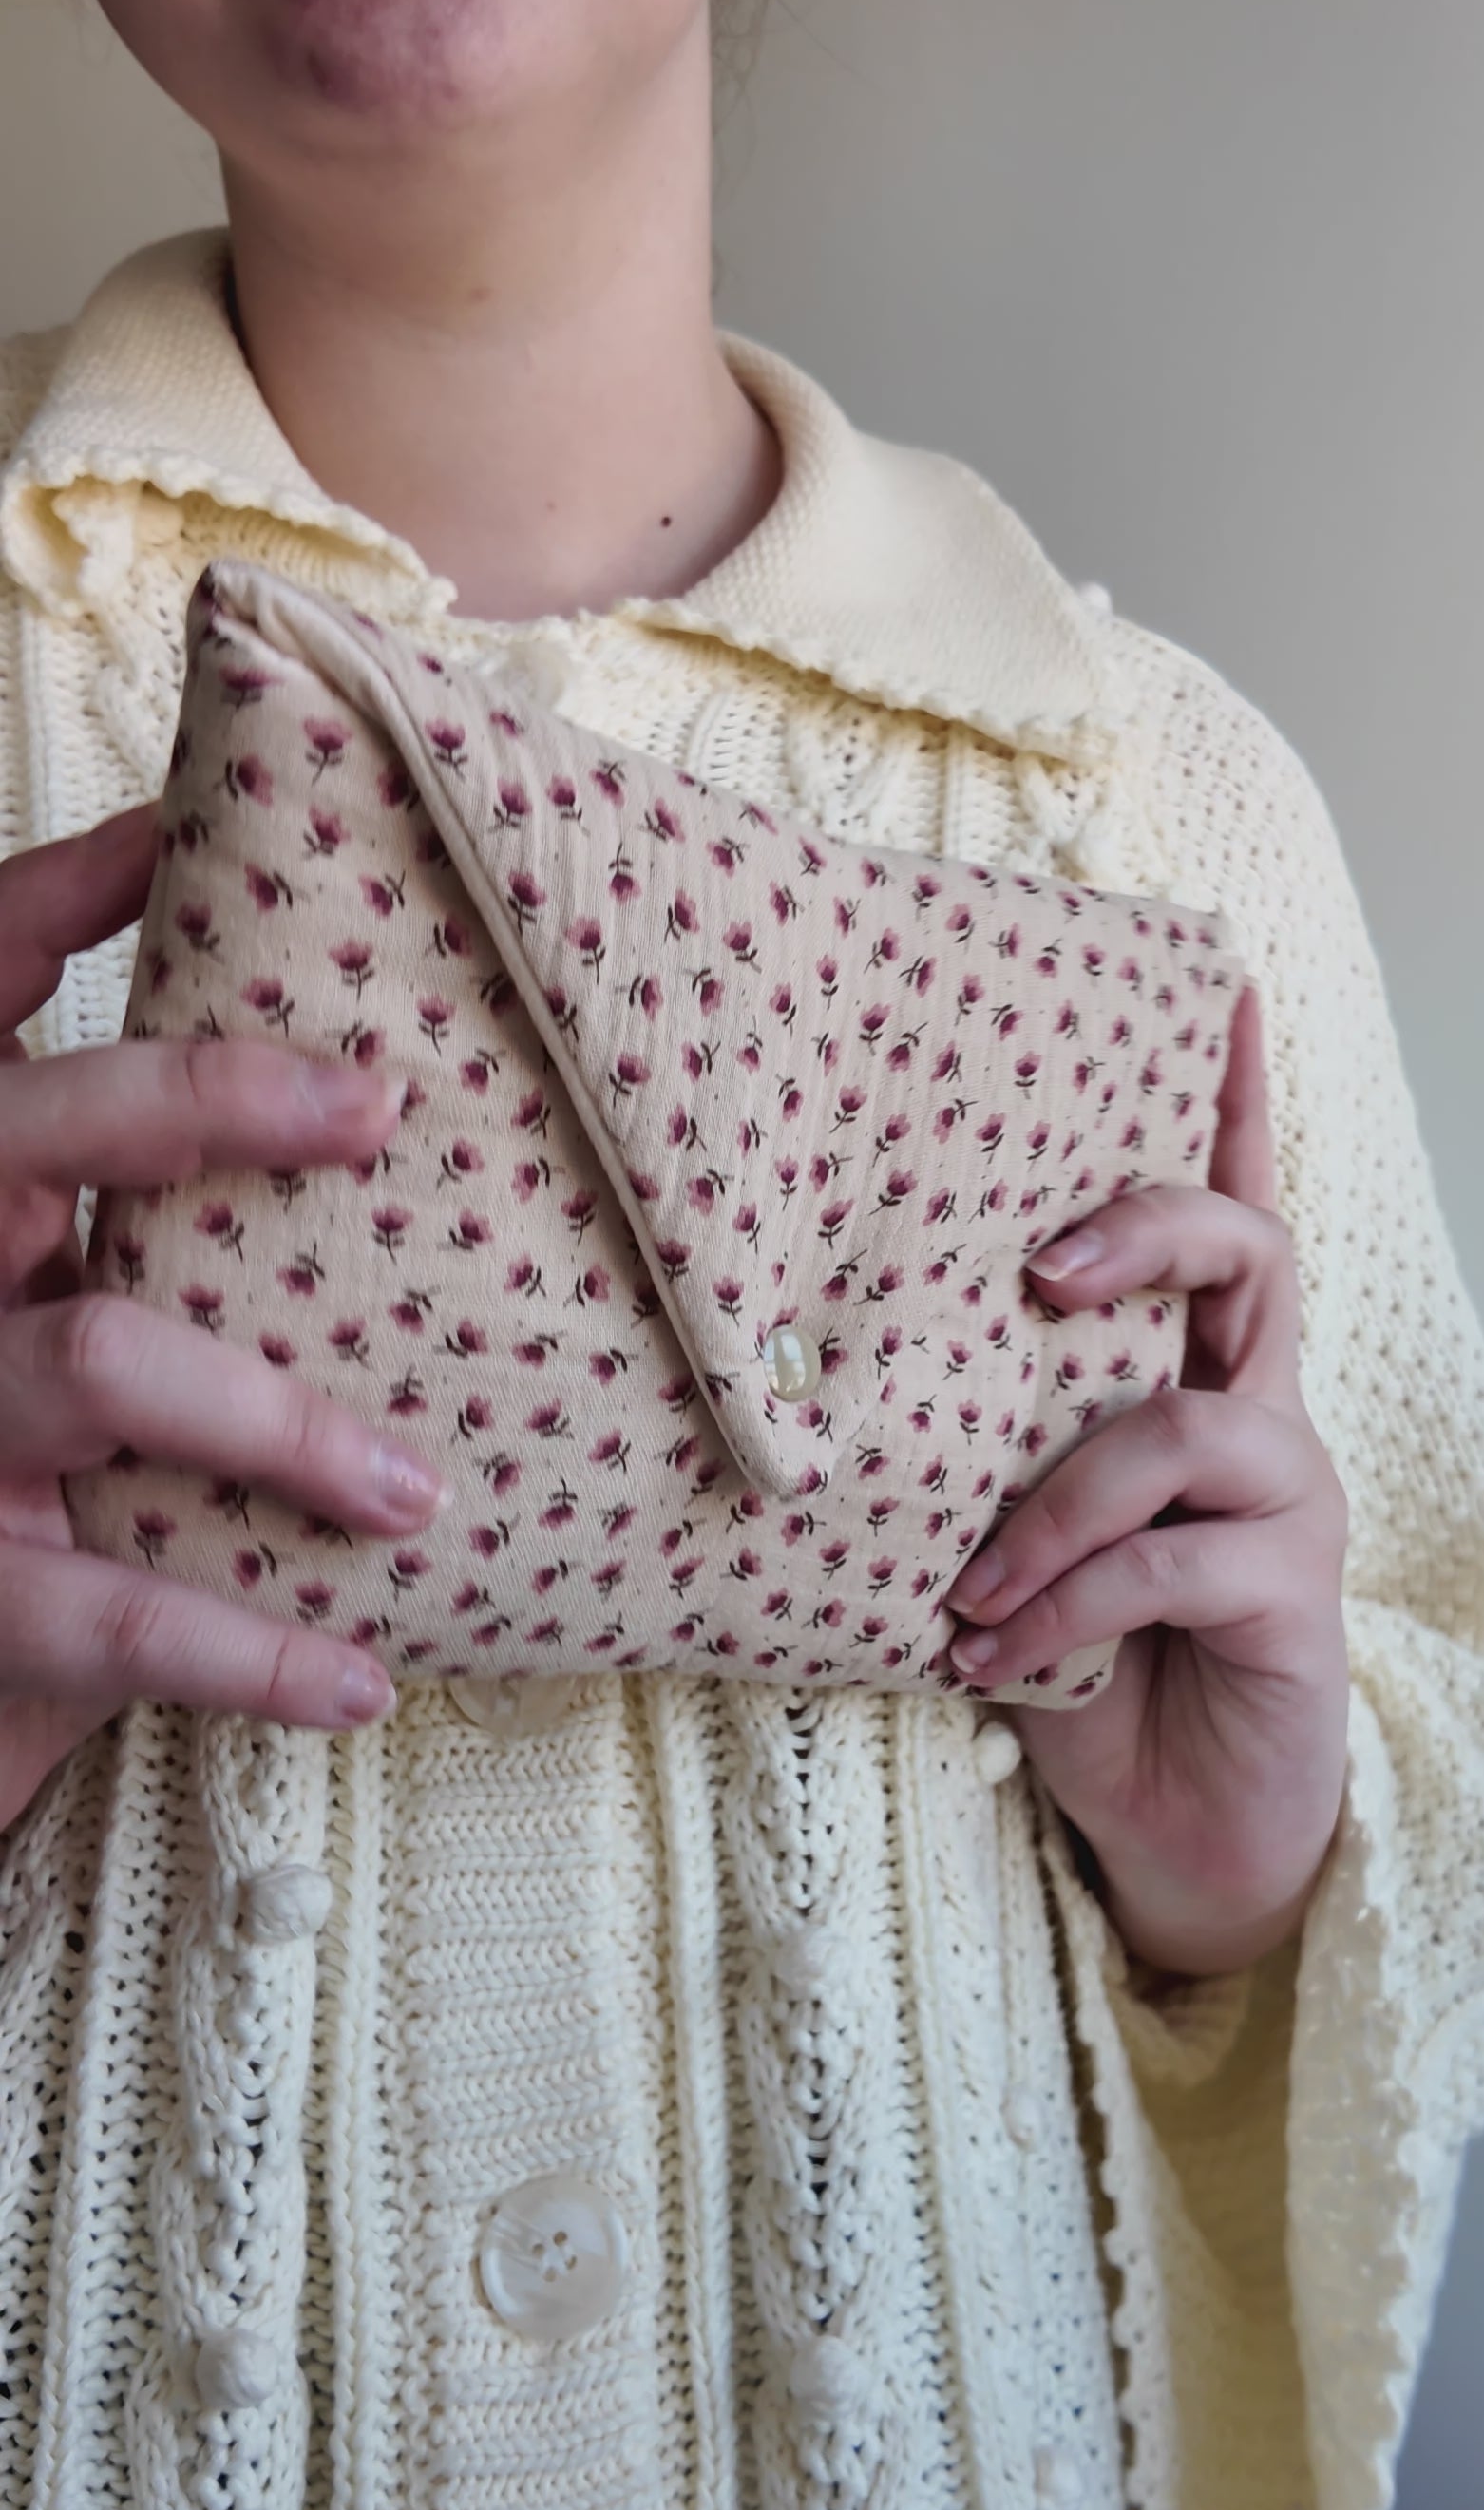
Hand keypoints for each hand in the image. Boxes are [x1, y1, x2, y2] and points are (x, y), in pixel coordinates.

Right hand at [0, 803, 450, 1832]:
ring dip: (281, 1421)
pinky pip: (108, 1613)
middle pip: (18, 1132)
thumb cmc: (25, 1482)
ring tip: (417, 1492)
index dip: (45, 902)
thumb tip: (388, 1119)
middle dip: (195, 1097)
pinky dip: (251, 1655)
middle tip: (377, 1105)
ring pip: (92, 1359)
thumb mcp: (50, 1320)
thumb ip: (138, 1229)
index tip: (171, 829)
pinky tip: (361, 1680)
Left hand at [944, 984, 1349, 1977]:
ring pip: (1188, 1429)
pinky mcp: (1295, 1603)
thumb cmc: (1079, 1663)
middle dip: (1151, 1227)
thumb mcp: (1005, 1540)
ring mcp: (1286, 1507)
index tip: (1221, 988)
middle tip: (1043, 1264)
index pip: (1226, 1222)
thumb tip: (817, 1381)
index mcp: (1188, 1381)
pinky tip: (992, 1659)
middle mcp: (1255, 1419)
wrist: (1171, 1831)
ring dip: (1055, 1505)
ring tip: (970, 1589)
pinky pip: (1175, 1565)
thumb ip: (970, 1453)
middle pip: (1249, 1257)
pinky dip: (1068, 1604)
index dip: (1231, 1107)